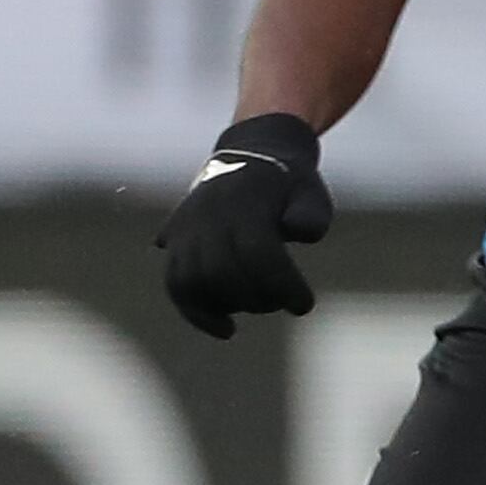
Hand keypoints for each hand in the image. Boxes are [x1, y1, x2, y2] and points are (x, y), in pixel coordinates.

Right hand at [154, 112, 333, 337]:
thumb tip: (296, 231)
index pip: (258, 253)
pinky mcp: (174, 242)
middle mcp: (207, 214)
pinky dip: (196, 313)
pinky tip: (226, 329)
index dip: (283, 286)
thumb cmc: (288, 184)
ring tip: (255, 305)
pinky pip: (175, 284)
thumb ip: (311, 214)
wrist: (251, 154)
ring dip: (225, 305)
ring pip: (191, 281)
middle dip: (258, 298)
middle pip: (222, 271)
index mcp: (243, 200)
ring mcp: (186, 228)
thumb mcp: (310, 190)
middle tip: (281, 301)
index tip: (304, 305)